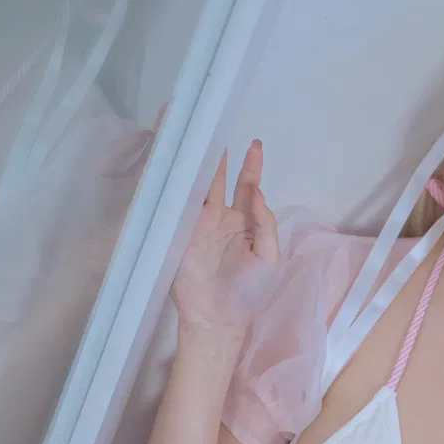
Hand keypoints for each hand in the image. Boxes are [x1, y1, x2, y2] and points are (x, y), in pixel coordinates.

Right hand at [171, 138, 279, 337]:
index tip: (255, 144)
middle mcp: (219, 218)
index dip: (251, 166)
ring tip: (192, 135)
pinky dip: (175, 184)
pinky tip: (174, 164)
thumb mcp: (269, 258)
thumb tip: (258, 190)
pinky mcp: (179, 232)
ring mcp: (197, 224)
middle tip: (214, 124)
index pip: (247, 187)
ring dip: (194, 163)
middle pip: (217, 178)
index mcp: (244, 222)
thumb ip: (264, 223)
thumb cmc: (249, 292)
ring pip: (196, 186)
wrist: (219, 319)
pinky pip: (177, 203)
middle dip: (217, 154)